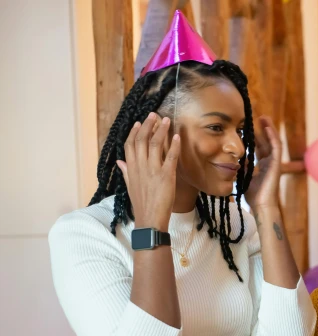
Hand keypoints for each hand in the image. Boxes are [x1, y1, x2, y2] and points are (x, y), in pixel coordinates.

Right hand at [116, 113, 179, 231]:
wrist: (149, 219)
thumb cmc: (141, 204)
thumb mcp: (130, 186)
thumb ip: (126, 171)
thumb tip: (120, 162)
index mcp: (131, 168)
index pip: (130, 144)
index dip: (134, 132)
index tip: (139, 122)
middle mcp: (140, 166)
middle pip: (142, 140)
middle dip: (148, 125)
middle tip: (154, 115)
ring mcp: (152, 170)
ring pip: (155, 144)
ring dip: (161, 130)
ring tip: (165, 120)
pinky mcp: (166, 176)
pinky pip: (171, 157)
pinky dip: (174, 146)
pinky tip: (177, 137)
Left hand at [245, 116, 281, 212]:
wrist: (261, 206)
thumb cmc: (253, 196)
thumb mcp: (243, 177)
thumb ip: (242, 166)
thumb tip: (237, 156)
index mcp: (262, 166)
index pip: (258, 148)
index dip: (254, 137)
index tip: (246, 127)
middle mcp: (269, 163)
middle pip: (265, 142)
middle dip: (261, 130)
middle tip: (255, 117)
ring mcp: (274, 163)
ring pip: (272, 142)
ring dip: (268, 129)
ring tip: (263, 117)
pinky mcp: (277, 164)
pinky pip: (276, 147)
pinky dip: (272, 136)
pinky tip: (267, 127)